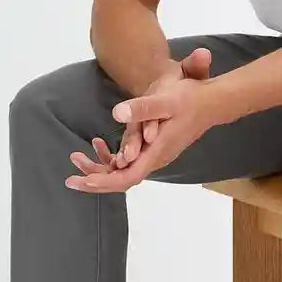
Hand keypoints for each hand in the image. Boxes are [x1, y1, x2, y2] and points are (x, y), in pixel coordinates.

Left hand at [65, 48, 216, 193]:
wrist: (212, 101)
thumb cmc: (190, 98)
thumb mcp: (166, 99)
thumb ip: (143, 107)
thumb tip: (116, 112)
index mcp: (157, 151)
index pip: (128, 177)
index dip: (104, 183)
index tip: (81, 182)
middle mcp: (156, 158)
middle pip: (122, 179)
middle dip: (95, 180)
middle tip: (69, 179)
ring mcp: (155, 155)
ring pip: (123, 171)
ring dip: (100, 167)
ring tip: (76, 157)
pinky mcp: (154, 148)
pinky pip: (129, 160)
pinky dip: (111, 156)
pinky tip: (97, 143)